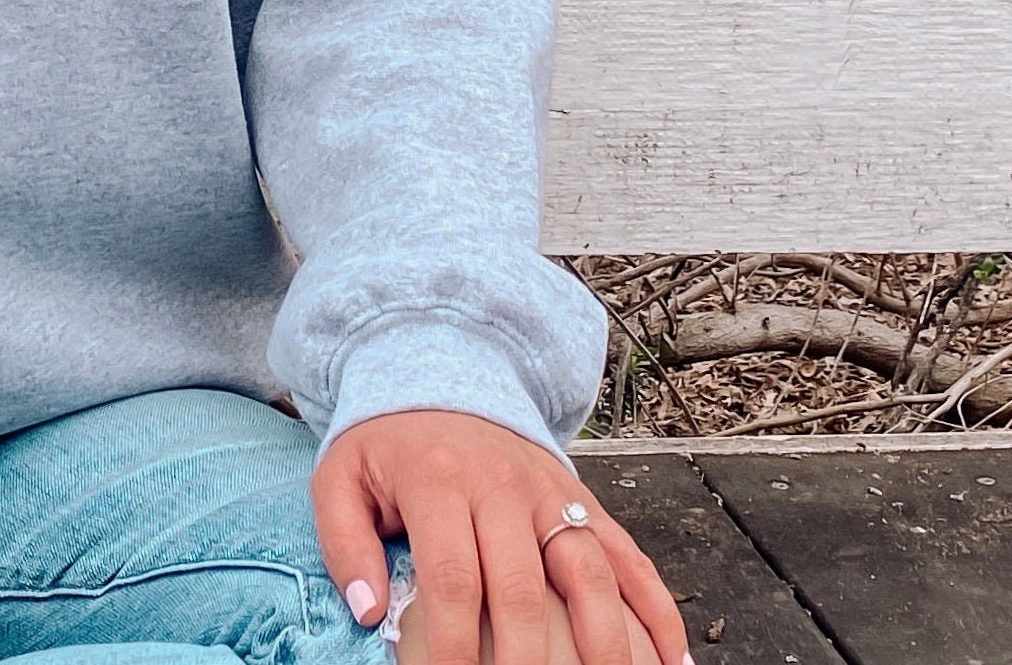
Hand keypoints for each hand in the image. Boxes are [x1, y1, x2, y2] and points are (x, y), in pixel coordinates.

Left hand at [315, 409, 686, 664]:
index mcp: (438, 479)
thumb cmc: (388, 445)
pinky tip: (671, 659)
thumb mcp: (341, 478)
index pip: (453, 577)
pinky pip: (628, 555)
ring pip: (589, 572)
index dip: (455, 646)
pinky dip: (657, 608)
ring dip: (605, 642)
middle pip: (523, 586)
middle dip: (525, 660)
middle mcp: (502, 485)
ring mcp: (552, 492)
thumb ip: (344, 543)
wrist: (438, 375)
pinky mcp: (584, 499)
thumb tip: (368, 611)